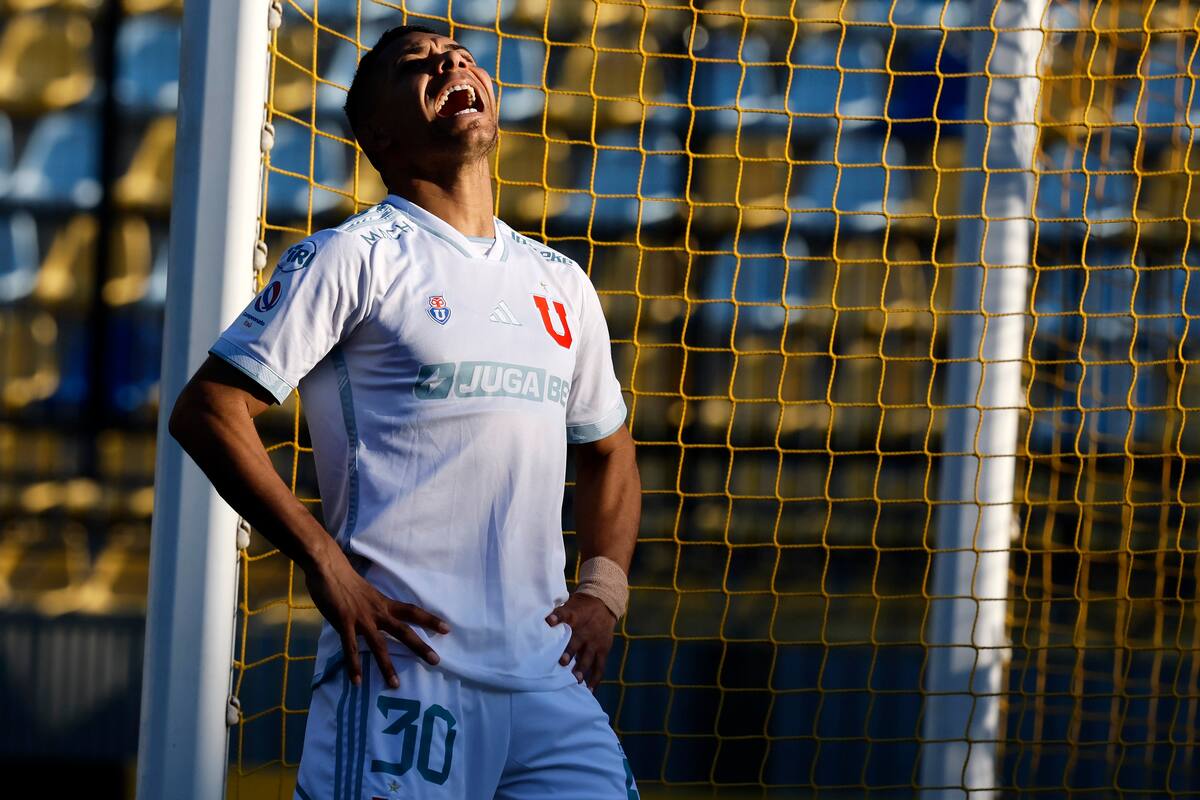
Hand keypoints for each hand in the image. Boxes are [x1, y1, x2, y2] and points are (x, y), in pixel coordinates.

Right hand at [305, 547, 448, 688]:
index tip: (447, 629)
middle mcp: (378, 612)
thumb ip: (375, 608)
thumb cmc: (347, 580)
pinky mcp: (344, 623)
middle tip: (436, 661)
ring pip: (379, 645)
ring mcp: (362, 619)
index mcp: (384, 603)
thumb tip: (380, 619)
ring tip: (395, 684)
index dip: (429, 620)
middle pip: (403, 631)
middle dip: (419, 646)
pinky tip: (357, 681)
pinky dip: (354, 665)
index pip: (412, 612)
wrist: (329, 568)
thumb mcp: (368, 594)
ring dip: (387, 666)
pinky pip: (350, 648)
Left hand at [546, 593, 615, 689]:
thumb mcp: (570, 604)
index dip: (557, 617)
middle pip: (577, 641)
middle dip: (570, 652)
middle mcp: (586, 630)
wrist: (604, 605)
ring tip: (576, 680)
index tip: (549, 621)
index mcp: (575, 616)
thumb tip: (540, 621)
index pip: (565, 614)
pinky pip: (600, 667)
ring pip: (588, 657)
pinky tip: (589, 690)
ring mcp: (595, 642)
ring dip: (582, 669)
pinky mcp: (603, 650)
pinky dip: (595, 679)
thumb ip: (557, 614)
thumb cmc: (581, 608)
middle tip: (563, 662)